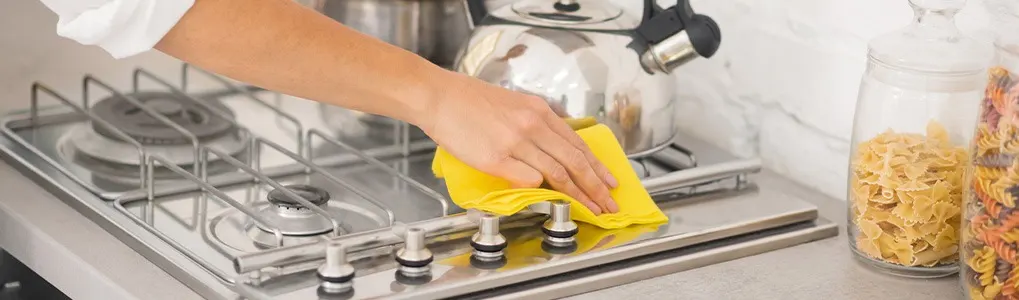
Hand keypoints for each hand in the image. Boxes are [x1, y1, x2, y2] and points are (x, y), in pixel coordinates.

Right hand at [416, 73, 618, 214]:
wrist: (440, 96)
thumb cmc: (470, 100)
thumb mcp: (514, 103)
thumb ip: (536, 122)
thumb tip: (555, 144)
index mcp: (539, 111)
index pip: (578, 144)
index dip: (597, 167)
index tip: (610, 182)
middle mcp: (532, 125)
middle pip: (575, 161)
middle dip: (596, 186)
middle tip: (609, 204)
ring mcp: (515, 142)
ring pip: (558, 173)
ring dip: (579, 195)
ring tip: (590, 209)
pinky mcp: (495, 159)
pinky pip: (528, 179)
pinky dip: (543, 191)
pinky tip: (553, 202)